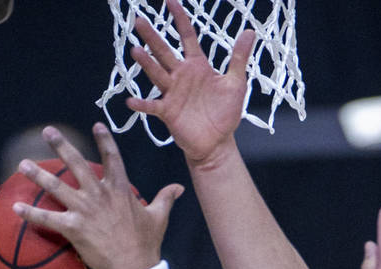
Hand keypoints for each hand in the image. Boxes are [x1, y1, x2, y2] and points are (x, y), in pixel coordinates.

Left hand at [13, 123, 182, 268]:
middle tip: (48, 131)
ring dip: (38, 175)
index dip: (105, 140)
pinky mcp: (73, 228)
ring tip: (22, 164)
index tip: (96, 125)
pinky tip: (15, 206)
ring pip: (56, 187)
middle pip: (77, 164)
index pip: (112, 158)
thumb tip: (179, 187)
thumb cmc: (147, 244)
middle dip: (61, 146)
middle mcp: (100, 195)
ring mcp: (85, 210)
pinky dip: (30, 214)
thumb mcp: (159, 217)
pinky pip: (47, 219)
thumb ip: (166, 198)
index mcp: (120, 190)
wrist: (135, 268)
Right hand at [127, 0, 253, 164]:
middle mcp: (181, 76)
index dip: (179, 19)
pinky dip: (142, 104)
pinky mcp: (168, 112)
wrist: (218, 142)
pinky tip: (131, 100)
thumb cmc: (225, 113)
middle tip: (138, 19)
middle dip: (152, 36)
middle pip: (164, 51)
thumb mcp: (236, 83)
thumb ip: (239, 57)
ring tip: (136, 50)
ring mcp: (172, 93)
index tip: (170, 1)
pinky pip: (152, 106)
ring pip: (156, 74)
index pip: (187, 37)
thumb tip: (249, 31)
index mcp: (197, 66)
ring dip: (146, 64)